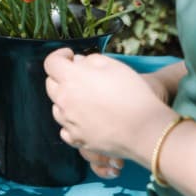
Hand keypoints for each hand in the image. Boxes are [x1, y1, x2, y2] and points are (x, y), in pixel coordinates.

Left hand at [44, 48, 172, 166]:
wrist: (145, 130)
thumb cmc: (132, 94)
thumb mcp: (114, 65)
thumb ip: (91, 60)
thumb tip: (77, 62)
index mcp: (71, 79)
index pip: (51, 63)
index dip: (59, 56)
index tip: (70, 55)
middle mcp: (64, 101)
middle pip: (51, 85)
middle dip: (61, 77)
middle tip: (78, 76)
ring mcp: (69, 122)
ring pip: (57, 107)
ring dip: (65, 100)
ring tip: (84, 99)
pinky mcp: (78, 140)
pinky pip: (65, 129)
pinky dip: (70, 122)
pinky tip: (83, 119)